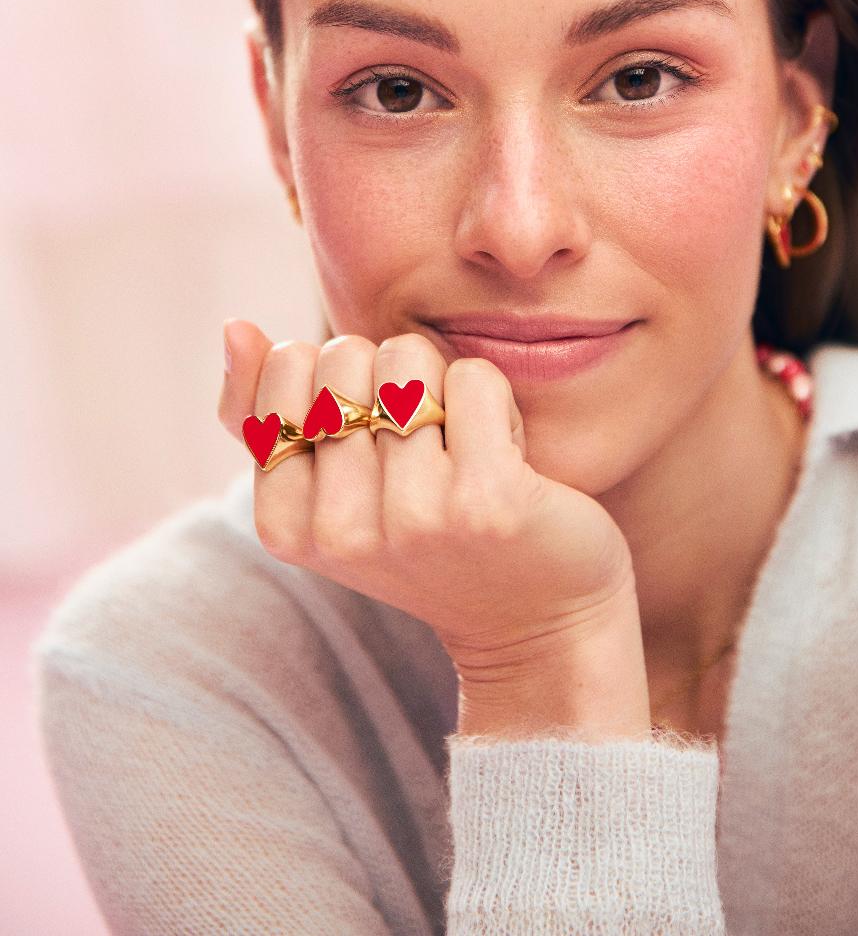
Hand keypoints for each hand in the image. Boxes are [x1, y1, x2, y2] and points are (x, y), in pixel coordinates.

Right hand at [218, 321, 638, 675]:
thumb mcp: (331, 486)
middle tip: (422, 442)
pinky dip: (494, 397)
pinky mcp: (487, 502)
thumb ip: (266, 413)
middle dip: (390, 372)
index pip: (287, 368)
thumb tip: (236, 326)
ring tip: (461, 449)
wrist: (536, 616)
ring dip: (444, 386)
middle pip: (346, 355)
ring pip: (410, 359)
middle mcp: (341, 531)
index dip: (340, 376)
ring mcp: (415, 520)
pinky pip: (473, 378)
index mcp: (287, 527)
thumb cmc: (427, 533)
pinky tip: (505, 452)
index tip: (370, 441)